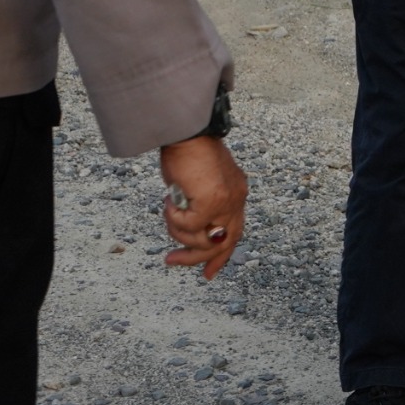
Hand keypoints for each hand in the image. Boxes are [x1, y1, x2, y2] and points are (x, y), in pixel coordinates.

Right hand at [157, 135, 247, 279]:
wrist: (187, 132)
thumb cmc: (188, 152)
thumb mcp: (197, 184)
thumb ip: (199, 205)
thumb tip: (189, 228)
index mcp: (236, 194)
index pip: (234, 233)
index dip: (220, 256)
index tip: (208, 273)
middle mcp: (236, 200)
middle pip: (222, 244)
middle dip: (196, 257)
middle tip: (172, 261)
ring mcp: (227, 202)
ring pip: (202, 239)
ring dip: (178, 232)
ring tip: (168, 211)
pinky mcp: (212, 202)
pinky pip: (190, 225)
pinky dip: (174, 218)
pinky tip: (169, 201)